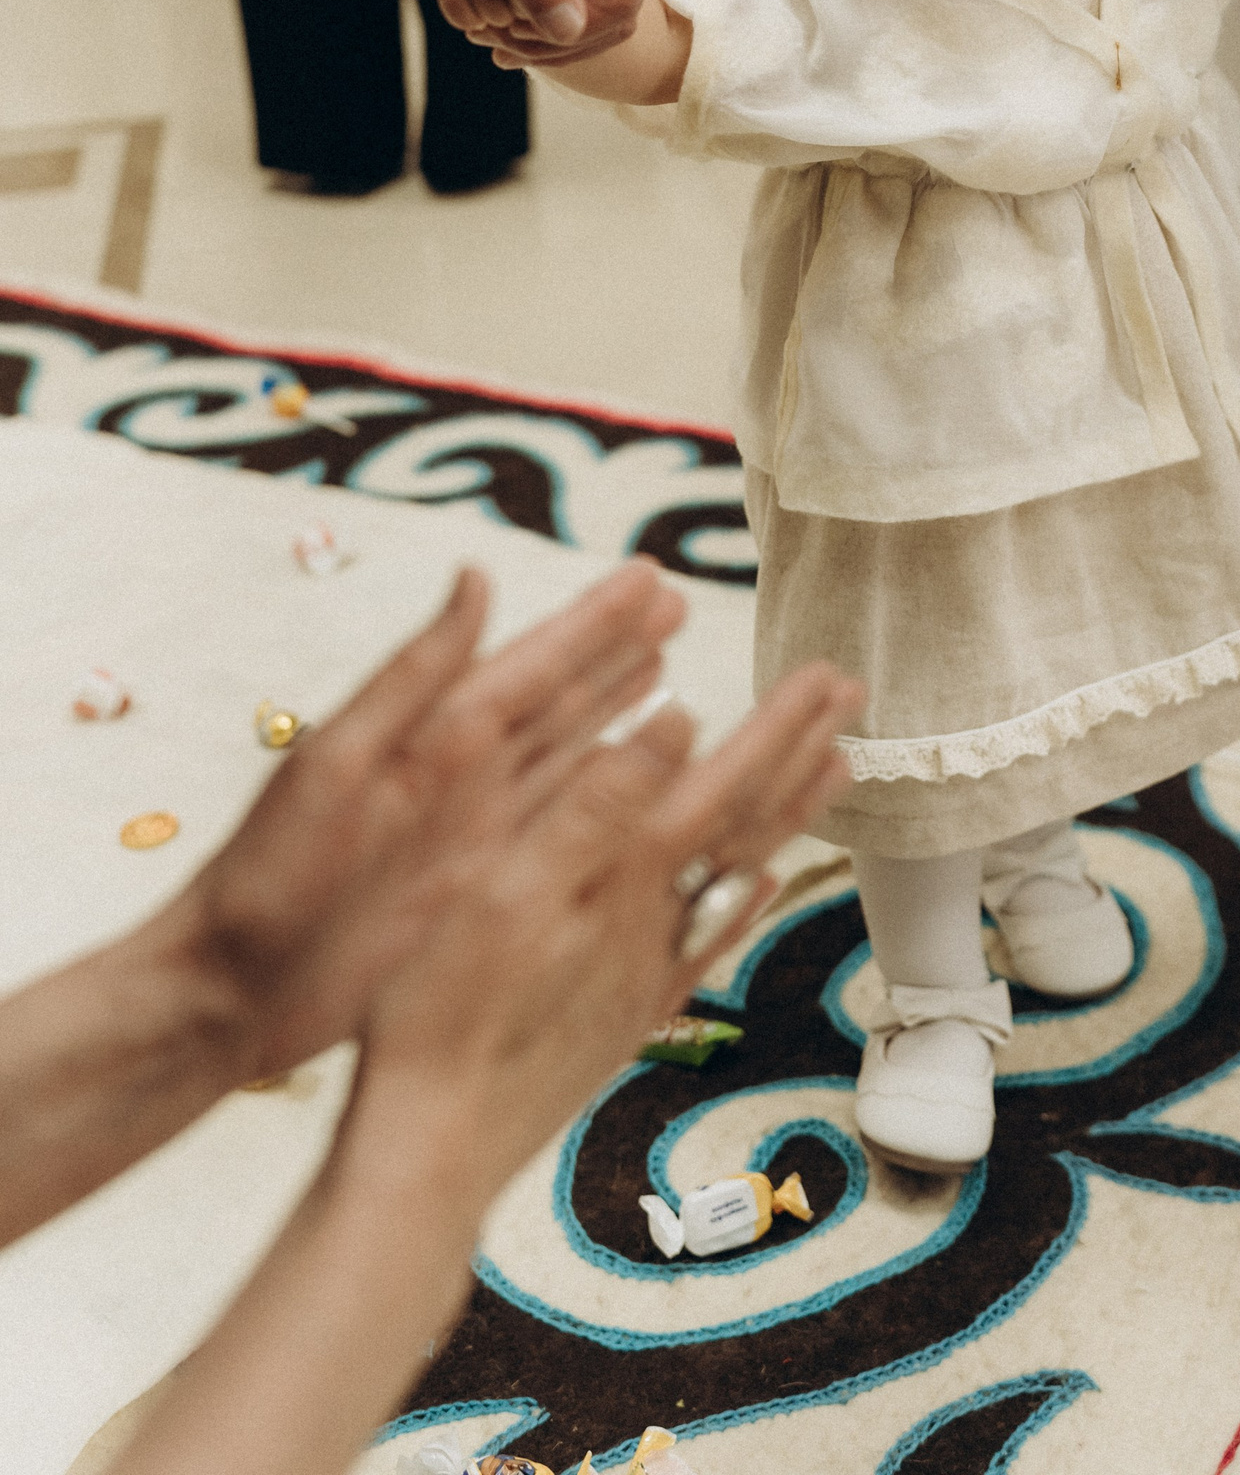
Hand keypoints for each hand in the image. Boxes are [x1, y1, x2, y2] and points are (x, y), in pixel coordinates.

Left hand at [168, 559, 683, 1082]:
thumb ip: (412, 676)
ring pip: (569, 755)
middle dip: (620, 650)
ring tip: (667, 663)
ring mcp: (474, 833)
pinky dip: (603, 797)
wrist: (228, 994)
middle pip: (561, 698)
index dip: (594, 622)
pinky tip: (634, 779)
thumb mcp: (336, 765)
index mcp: (432, 735)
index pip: (533, 664)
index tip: (650, 578)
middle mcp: (461, 775)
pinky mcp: (478, 891)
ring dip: (618, 708)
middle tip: (678, 602)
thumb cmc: (265, 878)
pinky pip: (560, 829)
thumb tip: (474, 579)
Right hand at [346, 660, 859, 1198]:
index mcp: (623, 880)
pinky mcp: (624, 1014)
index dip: (776, 726)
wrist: (432, 1151)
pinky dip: (739, 902)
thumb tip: (679, 720)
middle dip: (798, 750)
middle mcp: (652, 924)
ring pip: (736, 872)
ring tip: (832, 765)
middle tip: (852, 695)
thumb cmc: (444, 1019)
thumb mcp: (502, 888)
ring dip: (787, 810)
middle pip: (747, 820)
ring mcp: (644, 972)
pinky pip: (705, 942)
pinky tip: (758, 883)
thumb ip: (597, 804)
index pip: (722, 784)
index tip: (826, 676)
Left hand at [403, 0, 646, 64]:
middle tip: (486, 28)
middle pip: (604, 24)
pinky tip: (474, 4)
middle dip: (541, 37)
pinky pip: (553, 19)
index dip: (569, 31)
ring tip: (474, 13)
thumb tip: (569, 30)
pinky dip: (506, 21)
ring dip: (520, 34)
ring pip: (578, 29)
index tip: (510, 24)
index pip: (617, 3)